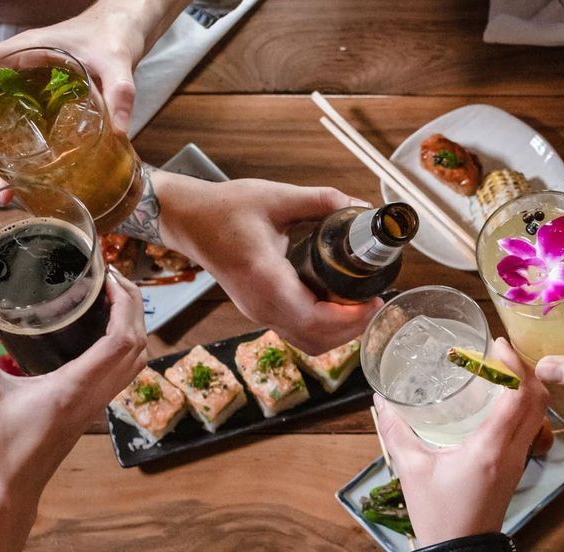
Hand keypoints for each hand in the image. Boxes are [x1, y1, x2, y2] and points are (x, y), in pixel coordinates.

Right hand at [0, 0, 183, 187]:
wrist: (126, 32)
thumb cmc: (114, 37)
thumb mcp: (118, 62)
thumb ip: (120, 91)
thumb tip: (119, 130)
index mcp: (26, 52)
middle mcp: (21, 72)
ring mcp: (32, 91)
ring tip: (2, 190)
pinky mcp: (47, 106)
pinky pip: (22, 130)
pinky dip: (17, 156)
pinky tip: (22, 182)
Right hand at [0, 272, 146, 551]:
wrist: (12, 488)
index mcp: (75, 386)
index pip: (121, 341)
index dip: (124, 304)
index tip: (109, 278)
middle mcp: (96, 393)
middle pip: (137, 345)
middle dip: (133, 306)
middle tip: (112, 278)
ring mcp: (100, 402)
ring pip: (137, 359)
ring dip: (134, 325)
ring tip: (113, 297)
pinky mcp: (95, 407)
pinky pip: (125, 371)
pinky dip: (126, 344)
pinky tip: (105, 329)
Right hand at [154, 173, 382, 353]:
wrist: (190, 221)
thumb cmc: (224, 210)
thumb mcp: (276, 197)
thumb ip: (320, 201)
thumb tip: (359, 206)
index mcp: (266, 279)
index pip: (314, 318)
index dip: (350, 318)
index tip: (373, 300)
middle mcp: (261, 305)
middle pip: (315, 339)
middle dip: (351, 328)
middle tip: (374, 303)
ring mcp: (258, 313)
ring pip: (307, 343)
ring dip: (338, 333)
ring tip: (359, 307)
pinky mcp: (259, 312)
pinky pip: (296, 334)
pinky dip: (322, 329)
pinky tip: (336, 306)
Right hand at [373, 339, 548, 547]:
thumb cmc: (436, 513)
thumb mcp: (411, 468)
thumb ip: (396, 431)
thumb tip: (380, 400)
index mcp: (489, 449)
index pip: (517, 397)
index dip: (514, 365)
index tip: (498, 344)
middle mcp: (512, 452)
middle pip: (538, 401)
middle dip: (526, 369)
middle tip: (500, 352)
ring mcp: (518, 461)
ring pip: (538, 414)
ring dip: (527, 387)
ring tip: (500, 369)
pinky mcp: (515, 467)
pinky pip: (530, 428)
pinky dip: (523, 406)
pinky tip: (498, 400)